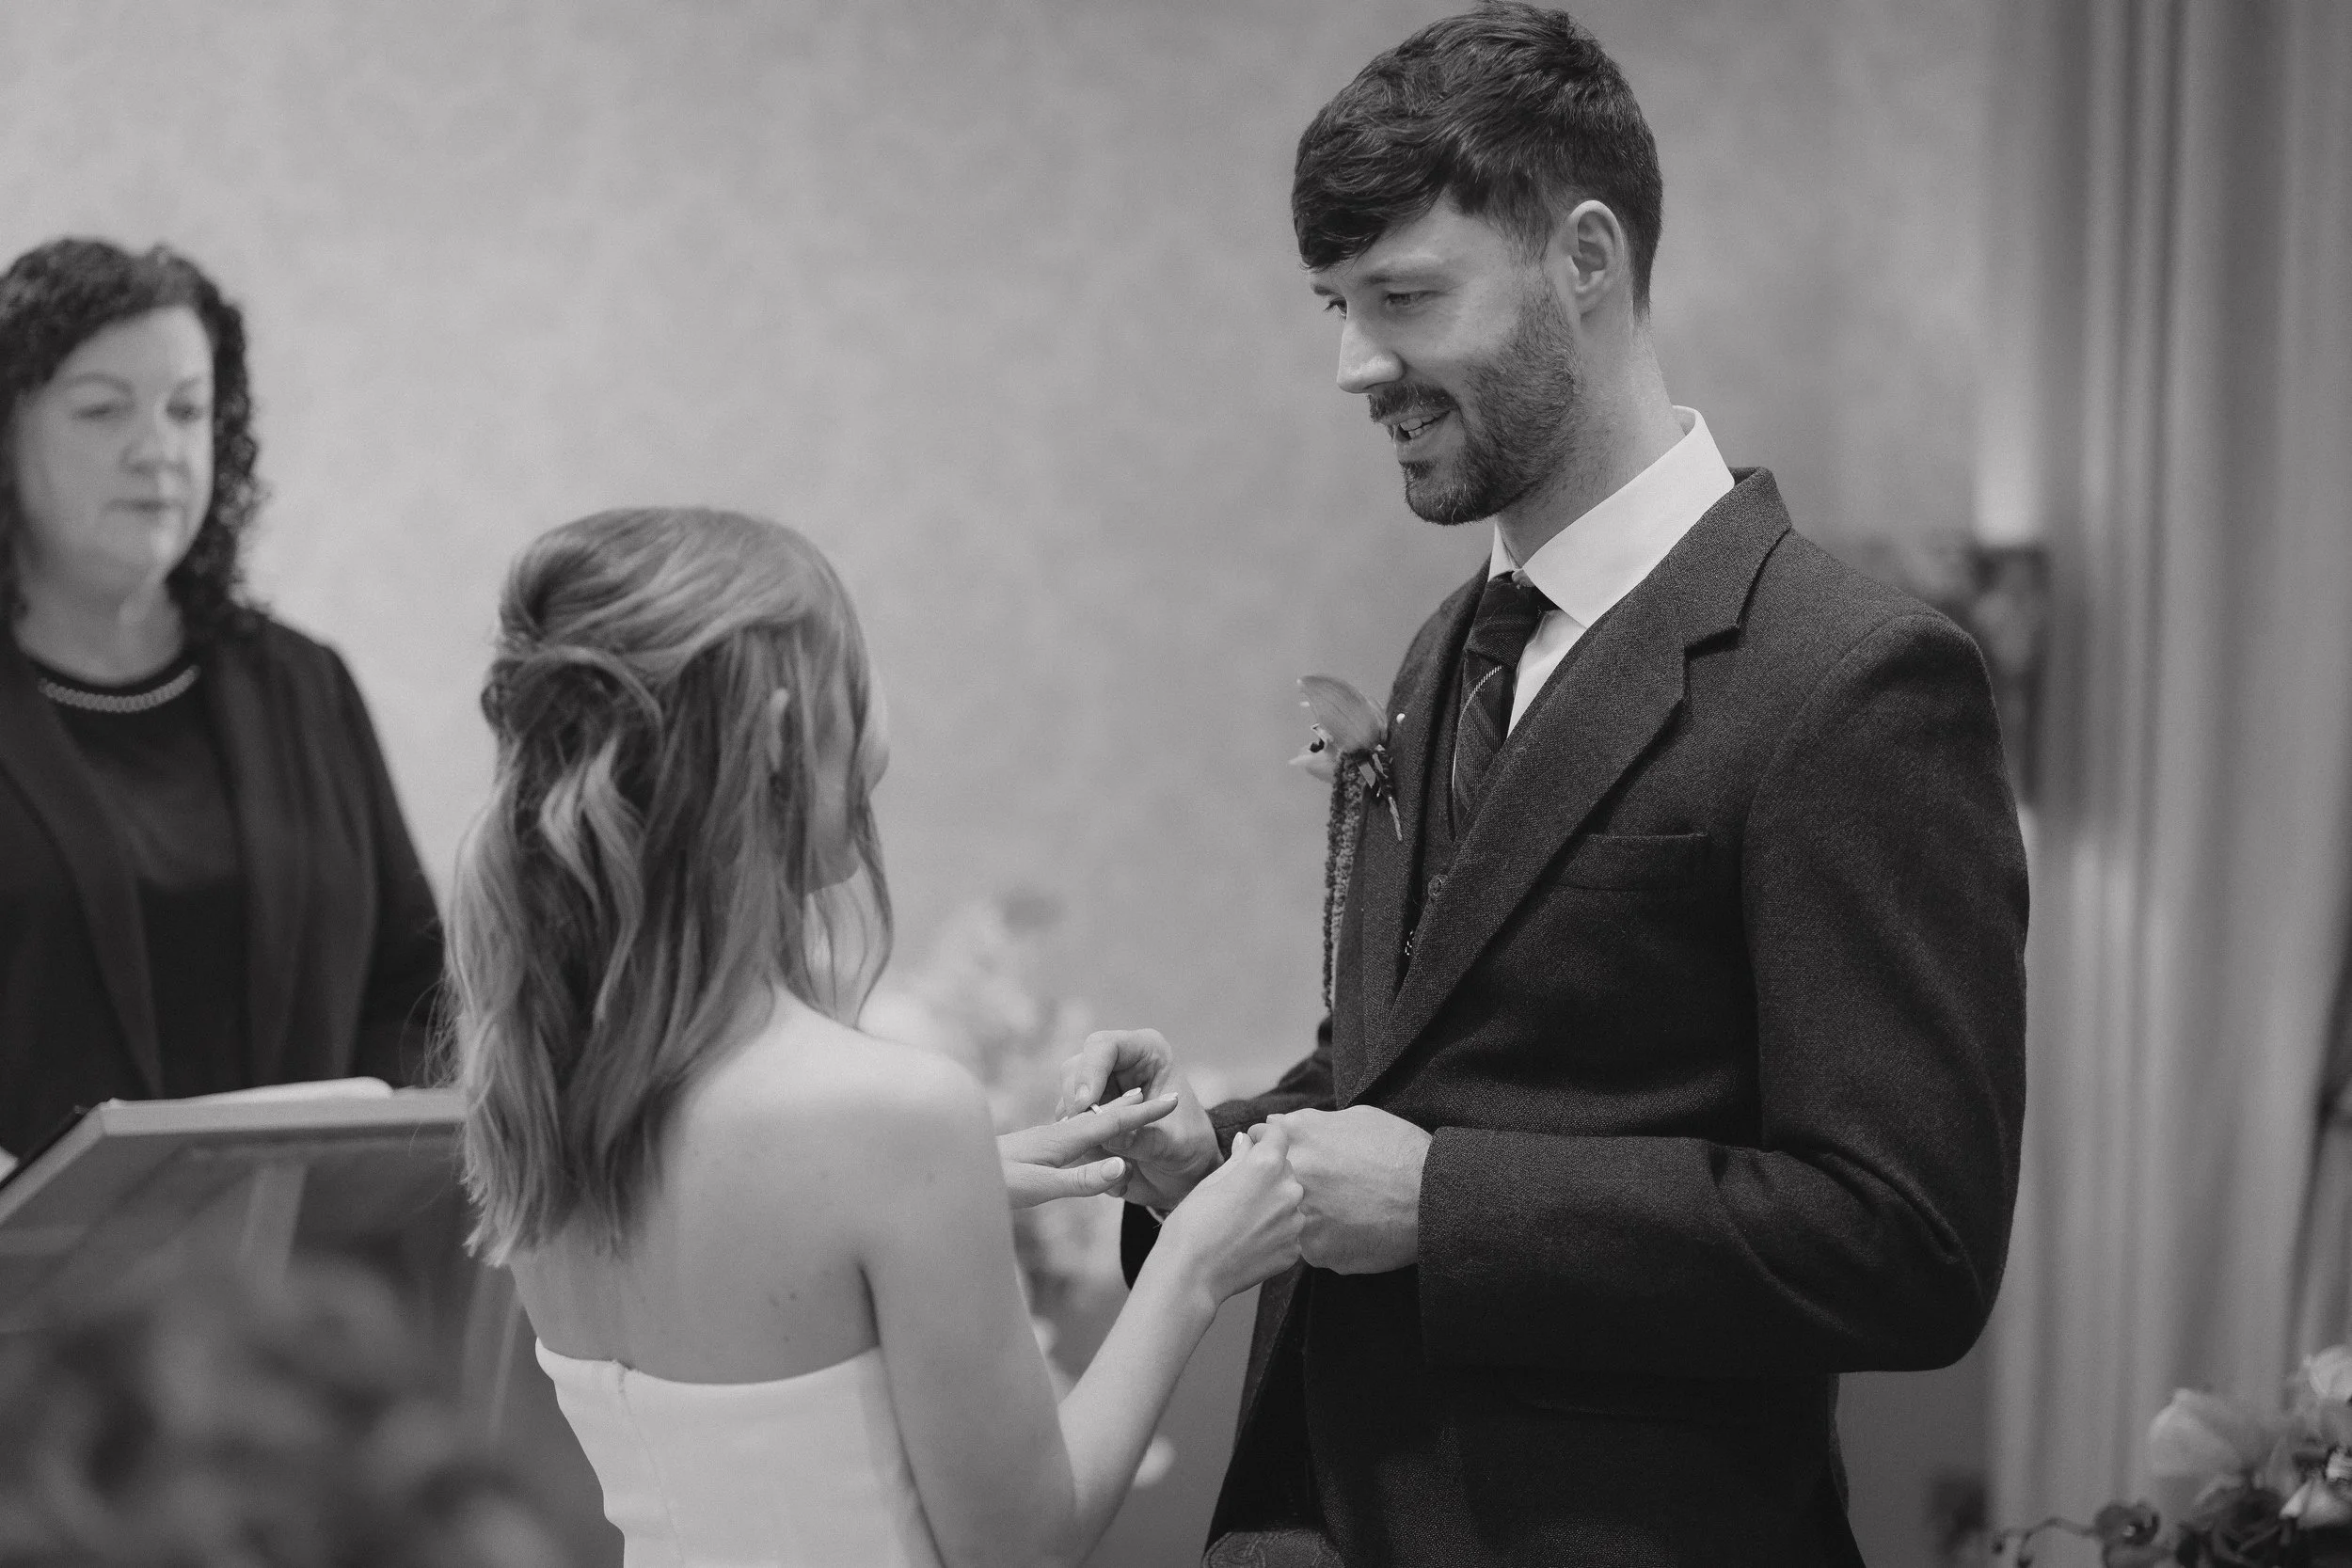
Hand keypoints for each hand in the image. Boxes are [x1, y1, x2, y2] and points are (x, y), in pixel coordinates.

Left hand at [996, 1089, 1175, 1208]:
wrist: (952, 1177)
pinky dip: (1092, 1128)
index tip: (1174, 1099)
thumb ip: (1081, 1179)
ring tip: (1131, 1104)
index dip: (1145, 1114)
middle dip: (1134, 1107)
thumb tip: (1121, 1166)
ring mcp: (1044, 1140)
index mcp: (1063, 1140)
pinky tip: (1083, 1132)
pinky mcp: (1034, 1150)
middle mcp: (1056, 1134)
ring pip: (1089, 1122)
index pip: (1113, 1123)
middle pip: (1103, 1116)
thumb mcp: (1040, 1188)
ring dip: (1113, 1114)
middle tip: (1161, 1094)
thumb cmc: (994, 1186)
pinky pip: (1074, 1134)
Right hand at [1056, 1029, 1219, 1209]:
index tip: (1086, 1103)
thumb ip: (1144, 1139)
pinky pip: (1066, 1127)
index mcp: (1146, 1053)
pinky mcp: (1087, 1116)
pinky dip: (1077, 1146)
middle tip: (1082, 1133)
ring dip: (1077, 1129)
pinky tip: (1100, 1165)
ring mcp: (1099, 1090)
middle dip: (1077, 1103)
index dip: (1090, 1070)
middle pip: (1076, 1069)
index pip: (1105, 1046)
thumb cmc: (1189, 1148)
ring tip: (1102, 1156)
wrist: (1184, 1174)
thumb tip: (1109, 1137)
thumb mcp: (1175, 1144)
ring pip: (1067, 1100)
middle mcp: (1117, 1065)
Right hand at [1156, 1122, 1303, 1302]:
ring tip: (1244, 1217)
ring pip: (1288, 1200)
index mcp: (1266, 1166)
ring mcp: (1294, 1223)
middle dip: (1267, 1170)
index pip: (1278, 1136)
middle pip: (1285, 1169)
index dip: (1265, 1133)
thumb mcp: (1211, 1182)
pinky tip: (1250, 1237)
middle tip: (1241, 1185)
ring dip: (1273, 1201)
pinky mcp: (1293, 1249)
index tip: (1254, 1139)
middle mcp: (1288, 1191)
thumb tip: (1246, 1142)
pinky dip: (1274, 1230)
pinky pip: (1288, 1230)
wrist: (1193, 1274)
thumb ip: (1237, 1158)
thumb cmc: (1193, 1224)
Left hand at [1264, 1106, 1430, 1273]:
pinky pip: (1310, 1246)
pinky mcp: (1317, 1253)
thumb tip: (1276, 1124)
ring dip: (1299, 1215)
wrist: (1434, 1197)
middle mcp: (1290, 1178)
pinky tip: (1348, 1231)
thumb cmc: (1400, 1150)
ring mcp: (1300, 1218)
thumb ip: (1309, 1123)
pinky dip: (1324, 1240)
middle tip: (1311, 1186)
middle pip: (1262, 1181)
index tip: (1283, 1156)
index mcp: (1297, 1138)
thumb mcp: (1356, 1118)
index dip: (1270, 1148)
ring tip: (1335, 1211)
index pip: (1257, 1140)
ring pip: (1283, 1219)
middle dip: (1279, 1182)